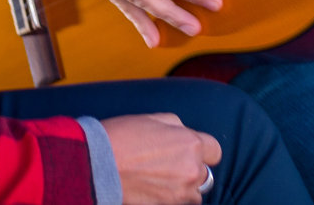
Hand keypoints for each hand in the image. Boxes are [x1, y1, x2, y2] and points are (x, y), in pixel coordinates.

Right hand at [101, 113, 220, 204]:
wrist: (97, 164)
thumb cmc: (123, 136)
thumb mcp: (155, 118)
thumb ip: (178, 127)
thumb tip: (184, 134)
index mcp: (192, 143)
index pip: (215, 151)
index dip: (203, 150)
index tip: (191, 151)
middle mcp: (191, 170)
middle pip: (206, 175)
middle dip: (193, 170)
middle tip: (172, 166)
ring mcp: (179, 193)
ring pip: (195, 195)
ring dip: (185, 188)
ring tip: (164, 180)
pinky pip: (179, 204)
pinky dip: (172, 199)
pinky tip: (155, 189)